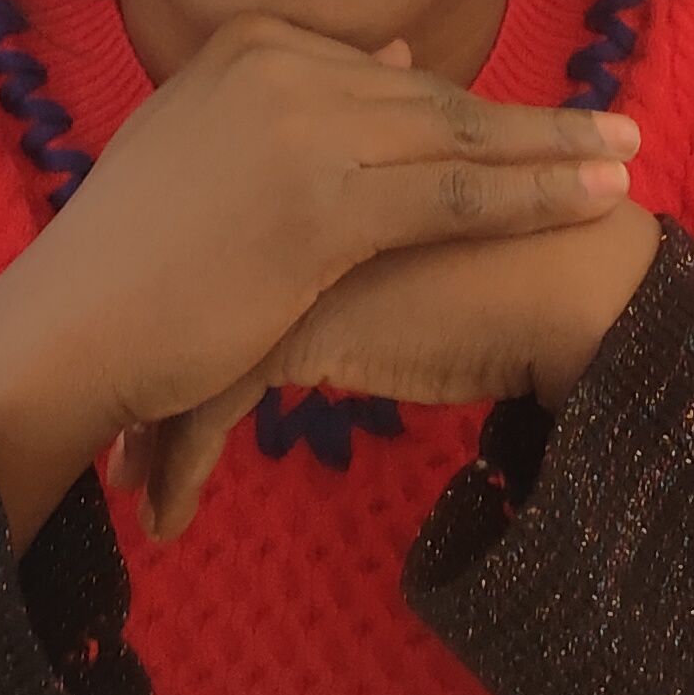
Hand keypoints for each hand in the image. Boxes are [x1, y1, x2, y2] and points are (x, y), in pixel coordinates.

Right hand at [0, 16, 640, 545]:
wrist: (71, 325)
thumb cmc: (131, 259)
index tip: (546, 124)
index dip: (476, 110)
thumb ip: (295, 100)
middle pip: (434, 101)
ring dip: (555, 151)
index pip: (390, 79)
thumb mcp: (207, 149)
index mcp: (247, 43)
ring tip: (627, 157)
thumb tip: (396, 55)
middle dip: (534, 122)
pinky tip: (591, 197)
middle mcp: (278, 67)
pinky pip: (454, 195)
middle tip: (620, 128)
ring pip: (458, 141)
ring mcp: (301, 126)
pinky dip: (532, 195)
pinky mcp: (323, 200)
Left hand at [121, 195, 665, 539]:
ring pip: (180, 352)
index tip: (142, 381)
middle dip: (140, 382)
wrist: (575, 283)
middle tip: (118, 455)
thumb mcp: (409, 240)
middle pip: (176, 299)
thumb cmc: (507, 261)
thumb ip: (354, 230)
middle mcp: (273, 206)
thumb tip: (325, 243)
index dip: (170, 320)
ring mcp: (279, 262)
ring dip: (151, 433)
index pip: (202, 253)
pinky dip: (183, 469)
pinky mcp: (297, 328)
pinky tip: (167, 524)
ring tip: (132, 493)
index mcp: (295, 170)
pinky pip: (209, 407)